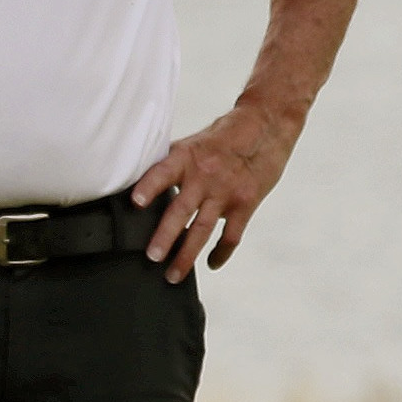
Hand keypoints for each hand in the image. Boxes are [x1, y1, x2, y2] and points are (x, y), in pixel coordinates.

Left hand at [134, 101, 301, 280]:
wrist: (266, 126)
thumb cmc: (226, 136)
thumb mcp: (195, 142)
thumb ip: (174, 164)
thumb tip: (145, 183)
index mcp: (187, 157)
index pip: (163, 172)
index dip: (149, 186)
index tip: (134, 202)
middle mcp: (204, 176)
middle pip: (182, 210)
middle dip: (165, 236)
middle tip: (152, 257)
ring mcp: (226, 191)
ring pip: (203, 229)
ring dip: (186, 254)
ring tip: (173, 274)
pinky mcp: (245, 203)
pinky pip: (231, 235)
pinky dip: (221, 252)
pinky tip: (211, 263)